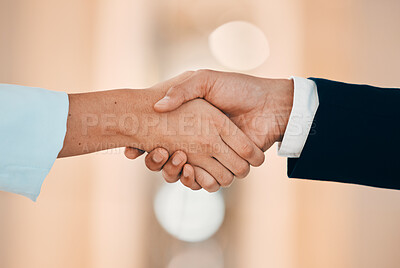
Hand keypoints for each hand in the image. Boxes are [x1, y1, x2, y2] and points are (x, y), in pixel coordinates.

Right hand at [123, 72, 264, 191]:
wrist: (269, 104)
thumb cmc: (237, 89)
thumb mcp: (205, 81)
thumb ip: (182, 90)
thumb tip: (158, 106)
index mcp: (189, 124)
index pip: (160, 139)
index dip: (145, 146)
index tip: (131, 149)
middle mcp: (197, 143)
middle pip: (167, 162)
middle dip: (157, 162)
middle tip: (157, 152)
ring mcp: (210, 157)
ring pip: (183, 175)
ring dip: (174, 173)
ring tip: (178, 160)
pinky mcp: (225, 168)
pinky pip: (205, 182)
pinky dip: (196, 181)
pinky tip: (190, 170)